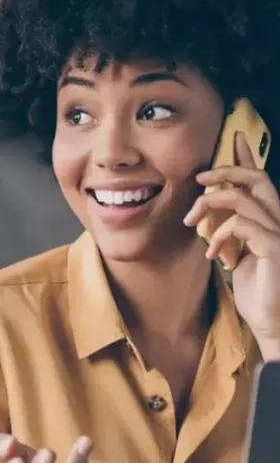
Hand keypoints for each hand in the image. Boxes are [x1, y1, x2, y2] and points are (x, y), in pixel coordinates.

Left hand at [184, 133, 279, 358]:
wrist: (273, 322)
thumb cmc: (258, 292)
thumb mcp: (238, 256)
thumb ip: (230, 234)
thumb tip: (208, 219)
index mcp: (271, 221)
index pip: (260, 182)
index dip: (246, 158)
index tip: (232, 139)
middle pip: (257, 179)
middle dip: (226, 170)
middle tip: (199, 177)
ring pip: (243, 199)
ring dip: (210, 206)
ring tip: (191, 223)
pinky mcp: (275, 248)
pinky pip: (242, 226)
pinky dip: (219, 235)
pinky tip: (211, 253)